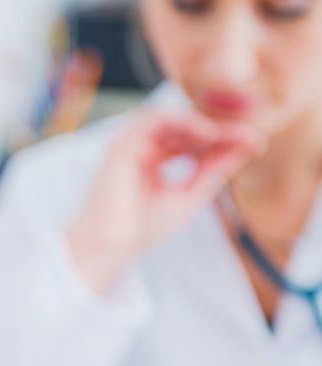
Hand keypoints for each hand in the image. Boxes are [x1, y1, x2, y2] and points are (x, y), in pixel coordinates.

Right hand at [68, 110, 266, 292]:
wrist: (109, 245)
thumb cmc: (140, 229)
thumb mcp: (189, 196)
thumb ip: (214, 171)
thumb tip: (246, 146)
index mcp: (153, 166)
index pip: (193, 146)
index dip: (223, 143)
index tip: (256, 145)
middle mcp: (141, 151)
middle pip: (186, 131)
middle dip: (220, 132)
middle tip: (252, 136)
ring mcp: (130, 145)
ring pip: (173, 120)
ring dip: (204, 124)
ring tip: (231, 135)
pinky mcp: (122, 142)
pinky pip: (156, 119)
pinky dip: (184, 122)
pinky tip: (208, 133)